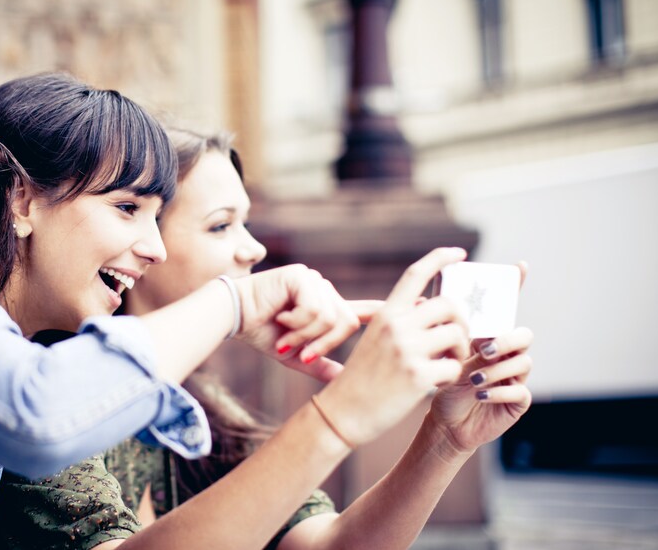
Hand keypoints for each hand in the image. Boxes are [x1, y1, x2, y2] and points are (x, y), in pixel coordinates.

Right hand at [233, 264, 380, 380]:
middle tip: (300, 353)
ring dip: (306, 334)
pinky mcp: (301, 276)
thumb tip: (345, 381)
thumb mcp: (295, 355)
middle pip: (345, 321)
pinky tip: (280, 317)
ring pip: (330, 316)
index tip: (425, 305)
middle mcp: (324, 292)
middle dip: (322, 343)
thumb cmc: (260, 333)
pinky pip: (314, 307)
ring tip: (284, 335)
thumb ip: (321, 365)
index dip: (391, 311)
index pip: (364, 311)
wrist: (232, 317)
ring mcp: (314, 281)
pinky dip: (298, 321)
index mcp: (327, 308)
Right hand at [315, 247, 471, 445]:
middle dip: (462, 321)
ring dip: (461, 350)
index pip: (416, 274)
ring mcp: (406, 350)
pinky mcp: (418, 376)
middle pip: (449, 304)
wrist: (342, 412)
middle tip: (456, 340)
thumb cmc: (361, 378)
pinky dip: (452, 376)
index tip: (461, 253)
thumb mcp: (375, 340)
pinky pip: (455, 367)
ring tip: (446, 364)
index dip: (441, 258)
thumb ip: (402, 322)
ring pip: (458, 334)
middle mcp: (395, 326)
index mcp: (385, 314)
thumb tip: (434, 306)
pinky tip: (435, 384)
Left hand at [427, 261, 532, 454]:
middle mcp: (505, 353)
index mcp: (488, 336)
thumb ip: (433, 328)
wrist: (442, 422)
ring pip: (524, 361)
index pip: (506, 309)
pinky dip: (499, 390)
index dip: (515, 286)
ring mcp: (514, 375)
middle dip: (505, 339)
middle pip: (524, 334)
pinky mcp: (517, 401)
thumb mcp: (433, 352)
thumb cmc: (438, 383)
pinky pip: (521, 390)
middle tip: (481, 350)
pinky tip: (479, 394)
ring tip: (473, 379)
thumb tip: (420, 300)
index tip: (519, 265)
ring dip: (497, 369)